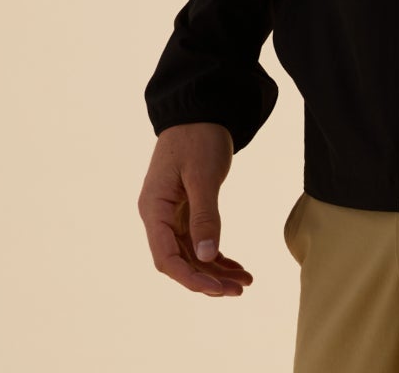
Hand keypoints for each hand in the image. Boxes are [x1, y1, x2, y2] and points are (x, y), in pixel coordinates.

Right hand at [139, 122, 254, 296]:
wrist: (200, 109)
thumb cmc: (198, 136)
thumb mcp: (203, 175)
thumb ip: (205, 216)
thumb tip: (207, 258)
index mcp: (154, 207)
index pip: (166, 257)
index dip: (190, 278)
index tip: (217, 289)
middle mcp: (158, 215)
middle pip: (178, 260)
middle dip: (207, 278)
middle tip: (238, 289)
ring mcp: (170, 213)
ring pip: (190, 253)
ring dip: (215, 270)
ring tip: (245, 281)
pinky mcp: (184, 209)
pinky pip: (197, 240)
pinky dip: (216, 254)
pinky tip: (236, 265)